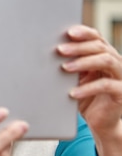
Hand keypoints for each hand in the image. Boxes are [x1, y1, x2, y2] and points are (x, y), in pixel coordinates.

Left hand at [58, 24, 121, 155]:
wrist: (100, 123)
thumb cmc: (84, 98)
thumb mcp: (74, 80)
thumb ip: (67, 66)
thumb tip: (42, 55)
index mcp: (104, 56)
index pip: (96, 38)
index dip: (84, 33)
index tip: (68, 32)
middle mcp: (116, 63)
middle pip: (100, 47)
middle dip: (79, 46)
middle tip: (60, 49)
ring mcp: (121, 77)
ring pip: (106, 61)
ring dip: (84, 62)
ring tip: (65, 67)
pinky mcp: (121, 93)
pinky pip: (106, 85)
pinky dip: (88, 87)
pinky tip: (73, 92)